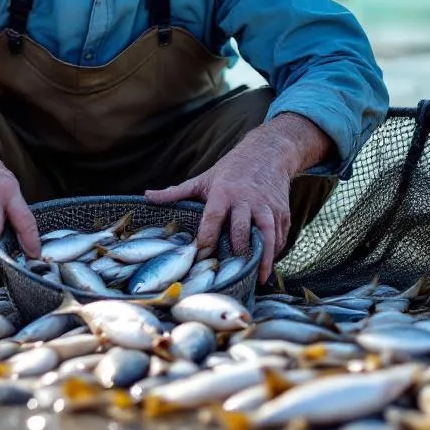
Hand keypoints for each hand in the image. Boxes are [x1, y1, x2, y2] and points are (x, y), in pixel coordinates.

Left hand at [144, 146, 291, 284]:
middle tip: (231, 268)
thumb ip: (176, 192)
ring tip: (259, 276)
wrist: (267, 153)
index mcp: (224, 191)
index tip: (202, 255)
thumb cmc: (230, 170)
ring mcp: (267, 205)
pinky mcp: (282, 211)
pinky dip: (275, 250)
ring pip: (267, 232)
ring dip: (263, 255)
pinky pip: (280, 234)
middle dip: (237, 249)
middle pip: (242, 227)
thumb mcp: (203, 179)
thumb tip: (147, 196)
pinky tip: (268, 263)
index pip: (214, 217)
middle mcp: (247, 199)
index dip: (207, 237)